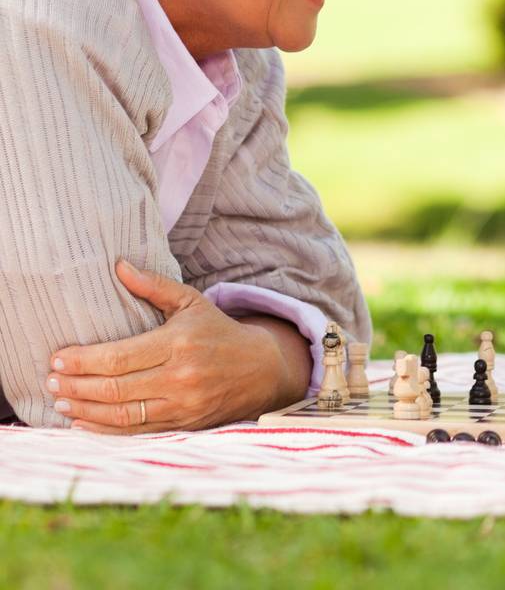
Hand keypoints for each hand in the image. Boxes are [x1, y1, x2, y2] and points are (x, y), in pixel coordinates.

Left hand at [46, 261, 307, 433]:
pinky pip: (136, 431)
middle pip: (116, 388)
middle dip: (77, 386)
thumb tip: (119, 266)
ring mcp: (181, 405)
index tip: (58, 357)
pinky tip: (82, 422)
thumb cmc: (218, 330)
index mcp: (178, 343)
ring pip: (122, 414)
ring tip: (60, 401)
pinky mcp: (182, 426)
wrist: (260, 369)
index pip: (120, 357)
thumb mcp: (191, 302)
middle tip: (51, 380)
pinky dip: (104, 430)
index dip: (85, 360)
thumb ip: (154, 286)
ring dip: (85, 409)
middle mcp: (180, 376)